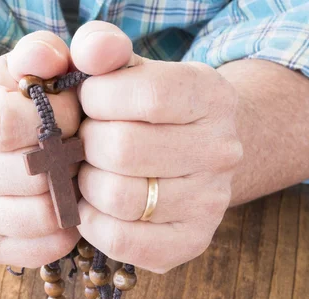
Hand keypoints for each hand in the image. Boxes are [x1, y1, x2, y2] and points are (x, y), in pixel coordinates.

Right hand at [0, 31, 81, 266]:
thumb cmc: (17, 97)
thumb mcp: (28, 63)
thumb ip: (43, 52)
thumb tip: (49, 62)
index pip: (6, 123)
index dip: (58, 118)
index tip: (74, 112)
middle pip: (28, 175)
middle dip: (70, 157)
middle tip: (78, 145)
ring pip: (40, 215)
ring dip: (70, 193)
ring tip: (71, 172)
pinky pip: (42, 248)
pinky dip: (67, 228)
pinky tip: (65, 201)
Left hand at [71, 22, 242, 272]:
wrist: (194, 153)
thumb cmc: (148, 109)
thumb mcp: (130, 68)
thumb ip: (103, 47)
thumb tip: (91, 52)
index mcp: (210, 96)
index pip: (146, 95)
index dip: (98, 98)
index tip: (91, 102)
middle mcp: (222, 151)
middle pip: (123, 150)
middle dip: (87, 144)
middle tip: (87, 143)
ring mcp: (211, 201)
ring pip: (119, 198)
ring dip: (87, 185)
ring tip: (92, 173)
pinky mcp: (192, 241)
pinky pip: (122, 241)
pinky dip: (94, 224)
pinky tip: (96, 206)